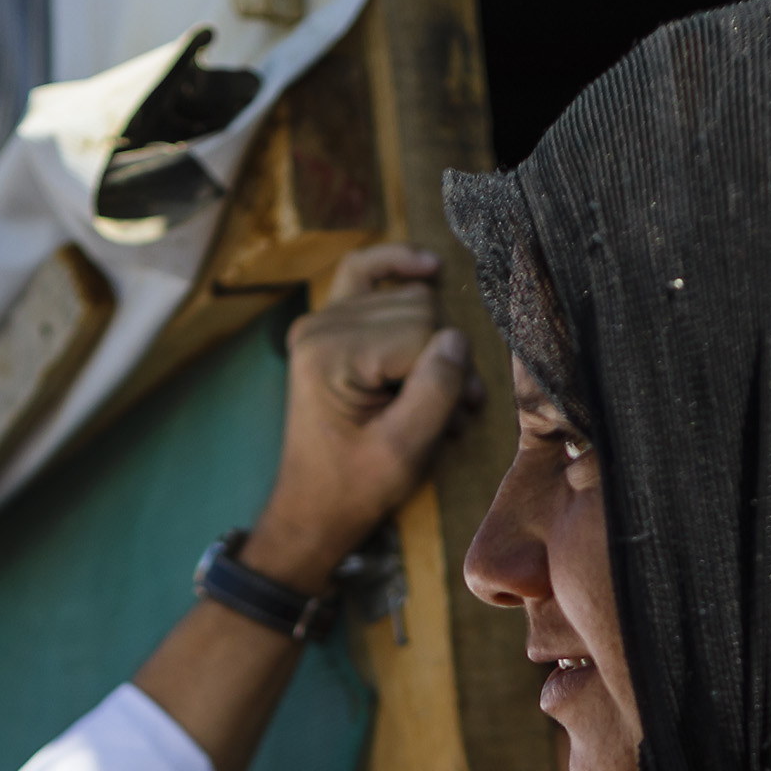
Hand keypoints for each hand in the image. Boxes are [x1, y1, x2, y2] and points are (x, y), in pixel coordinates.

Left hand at [242, 245, 474, 590]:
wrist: (313, 508)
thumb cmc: (356, 487)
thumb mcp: (405, 450)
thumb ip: (434, 391)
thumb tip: (458, 340)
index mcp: (329, 356)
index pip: (423, 334)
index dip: (448, 375)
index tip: (454, 420)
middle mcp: (319, 326)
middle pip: (418, 310)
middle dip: (442, 357)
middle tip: (450, 410)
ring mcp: (320, 320)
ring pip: (408, 298)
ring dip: (431, 342)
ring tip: (433, 394)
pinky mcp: (327, 322)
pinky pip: (365, 269)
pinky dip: (396, 263)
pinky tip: (429, 268)